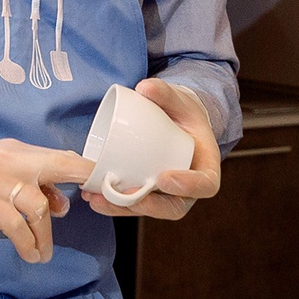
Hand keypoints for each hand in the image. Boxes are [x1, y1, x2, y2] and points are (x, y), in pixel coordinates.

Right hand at [0, 139, 94, 261]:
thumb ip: (30, 182)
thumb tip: (62, 202)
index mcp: (16, 150)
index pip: (60, 155)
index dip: (87, 168)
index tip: (104, 185)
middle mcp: (9, 159)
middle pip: (59, 166)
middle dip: (83, 183)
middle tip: (96, 204)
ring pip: (37, 206)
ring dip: (46, 235)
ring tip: (44, 252)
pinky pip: (15, 226)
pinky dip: (27, 244)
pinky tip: (30, 254)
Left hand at [81, 79, 222, 219]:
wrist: (175, 125)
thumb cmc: (182, 115)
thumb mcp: (179, 101)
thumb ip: (166, 93)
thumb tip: (145, 87)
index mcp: (206, 167)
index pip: (205, 184)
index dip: (187, 186)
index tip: (163, 178)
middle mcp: (189, 189)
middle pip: (174, 207)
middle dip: (149, 205)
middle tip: (125, 194)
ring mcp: (167, 196)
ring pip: (149, 210)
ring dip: (122, 208)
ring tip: (98, 198)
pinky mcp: (147, 195)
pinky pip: (132, 205)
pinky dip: (112, 204)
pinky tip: (92, 197)